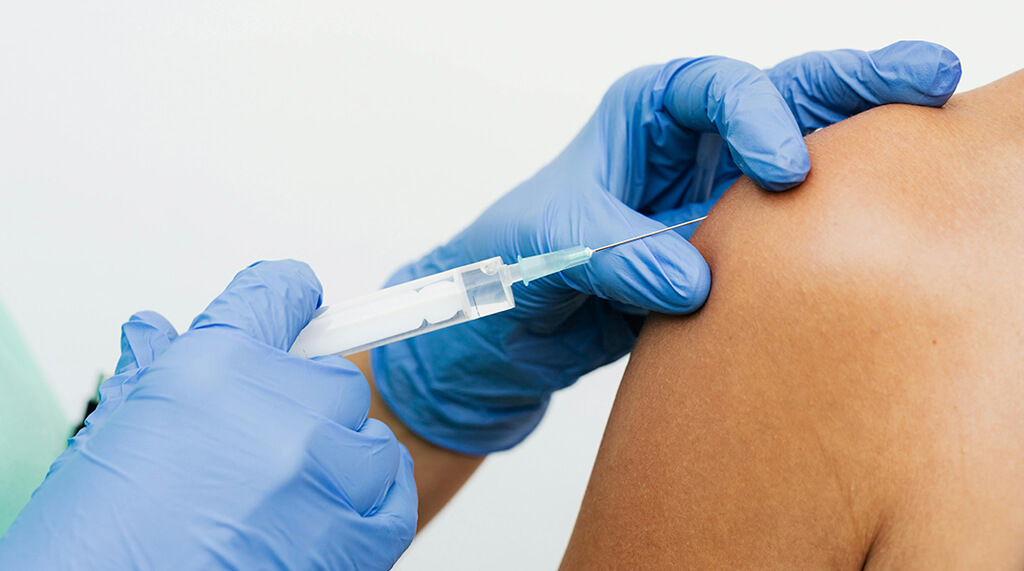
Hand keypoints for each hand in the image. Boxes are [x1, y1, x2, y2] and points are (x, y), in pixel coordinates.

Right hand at [0, 261, 416, 569]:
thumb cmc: (94, 550)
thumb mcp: (106, 446)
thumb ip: (150, 378)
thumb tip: (156, 332)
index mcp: (214, 371)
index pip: (279, 294)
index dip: (284, 299)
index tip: (296, 304)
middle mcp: (282, 412)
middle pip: (332, 376)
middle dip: (301, 402)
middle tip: (259, 444)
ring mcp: (326, 475)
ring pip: (369, 435)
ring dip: (337, 455)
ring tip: (285, 494)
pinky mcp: (358, 538)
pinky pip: (395, 490)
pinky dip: (374, 495)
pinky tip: (332, 509)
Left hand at [376, 42, 961, 454]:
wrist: (501, 340)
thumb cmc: (503, 269)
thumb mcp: (544, 249)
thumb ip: (614, 256)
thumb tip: (694, 280)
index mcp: (642, 117)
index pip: (712, 89)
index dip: (756, 116)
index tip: (781, 172)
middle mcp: (690, 150)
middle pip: (782, 100)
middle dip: (850, 84)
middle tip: (924, 75)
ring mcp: (717, 202)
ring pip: (805, 160)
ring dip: (864, 143)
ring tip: (938, 123)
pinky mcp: (730, 256)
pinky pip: (791, 237)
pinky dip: (840, 227)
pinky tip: (892, 220)